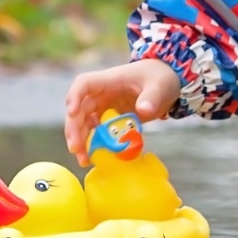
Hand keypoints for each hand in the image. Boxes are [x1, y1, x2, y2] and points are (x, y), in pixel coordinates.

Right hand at [64, 58, 181, 160]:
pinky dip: (94, 145)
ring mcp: (104, 107)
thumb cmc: (160, 77)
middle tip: (75, 148)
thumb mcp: (160, 85)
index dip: (74, 96)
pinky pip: (97, 132)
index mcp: (109, 80)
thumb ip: (151, 97)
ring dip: (81, 141)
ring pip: (84, 123)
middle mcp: (101, 94)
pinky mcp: (110, 120)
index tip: (71, 112)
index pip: (84, 83)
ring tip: (83, 160)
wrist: (166, 81)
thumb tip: (143, 110)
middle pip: (79, 109)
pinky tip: (94, 158)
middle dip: (74, 128)